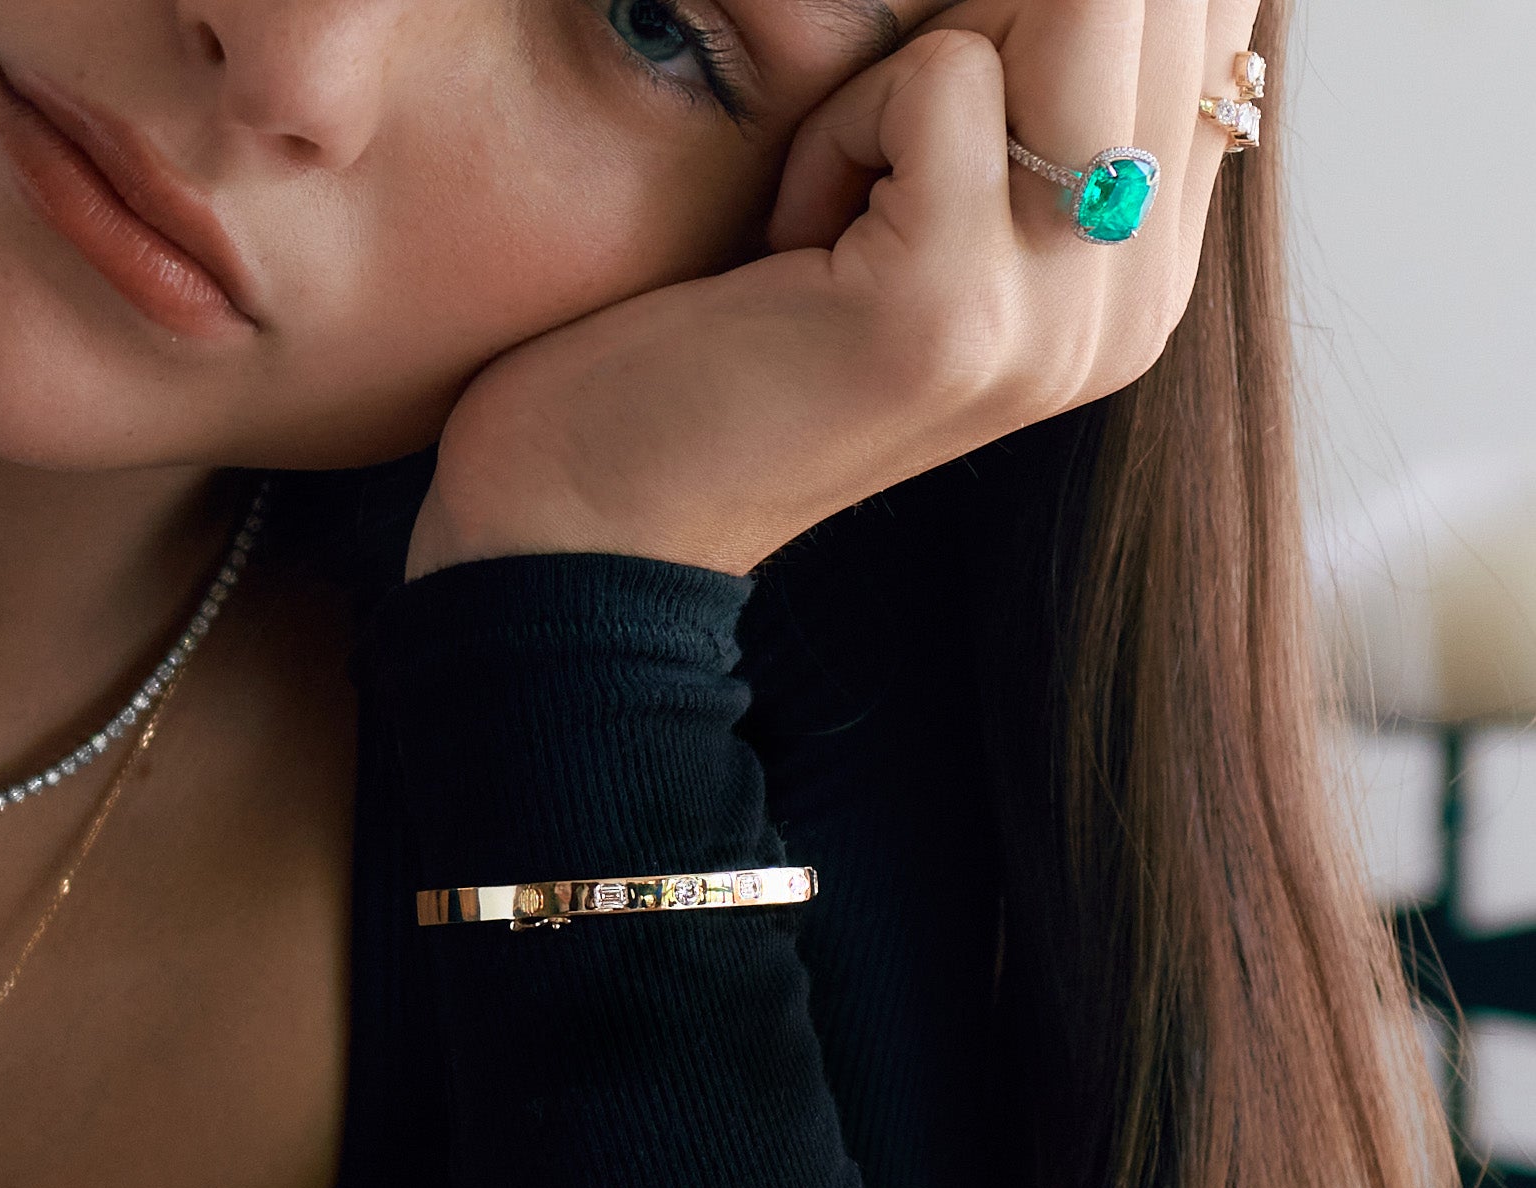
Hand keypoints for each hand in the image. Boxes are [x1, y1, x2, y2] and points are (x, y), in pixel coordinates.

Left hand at [405, 0, 1259, 582]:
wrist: (604, 514)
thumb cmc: (734, 337)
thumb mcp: (922, 201)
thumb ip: (1037, 90)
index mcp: (1143, 274)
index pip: (1206, 18)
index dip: (1061, 2)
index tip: (934, 108)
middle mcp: (1134, 307)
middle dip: (993, 16)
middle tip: (877, 161)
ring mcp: (1056, 320)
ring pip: (1074, 8)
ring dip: (917, 64)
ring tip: (838, 196)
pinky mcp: (952, 311)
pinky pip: (940, 75)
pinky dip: (840, 127)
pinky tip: (794, 244)